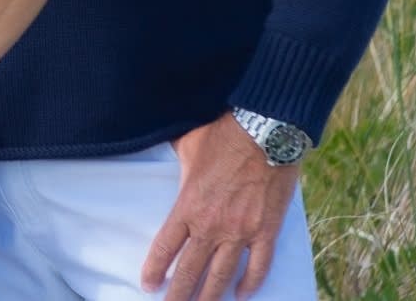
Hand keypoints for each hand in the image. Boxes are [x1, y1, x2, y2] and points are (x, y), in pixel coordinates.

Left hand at [141, 114, 299, 299]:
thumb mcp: (187, 145)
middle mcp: (212, 225)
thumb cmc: (223, 135)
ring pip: (222, 276)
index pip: (166, 247)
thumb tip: (162, 150)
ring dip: (210, 296)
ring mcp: (241, 232)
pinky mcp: (266, 231)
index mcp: (188, 206)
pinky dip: (250, 283)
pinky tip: (242, 295)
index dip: (155, 270)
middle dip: (179, 295)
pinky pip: (258, 266)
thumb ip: (175, 160)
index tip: (149, 286)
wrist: (265, 131)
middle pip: (191, 270)